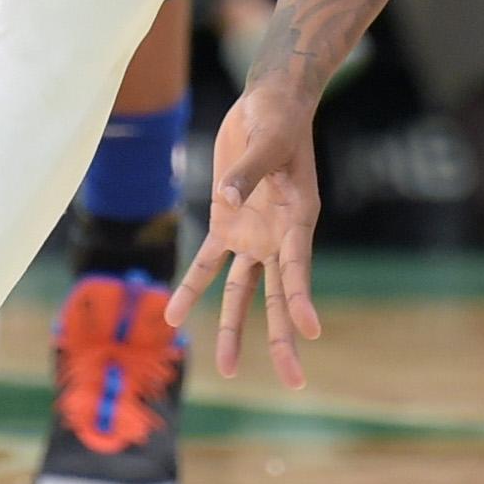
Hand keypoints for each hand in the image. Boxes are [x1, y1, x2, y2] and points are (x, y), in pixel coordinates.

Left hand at [165, 82, 324, 385]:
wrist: (269, 102)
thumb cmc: (278, 116)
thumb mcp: (267, 138)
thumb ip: (247, 172)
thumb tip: (226, 201)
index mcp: (298, 217)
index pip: (299, 266)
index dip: (303, 299)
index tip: (311, 332)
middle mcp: (279, 235)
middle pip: (280, 296)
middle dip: (284, 339)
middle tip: (294, 381)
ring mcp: (253, 234)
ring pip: (242, 292)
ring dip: (233, 328)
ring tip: (225, 369)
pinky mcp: (227, 224)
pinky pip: (208, 265)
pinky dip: (191, 288)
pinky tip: (173, 315)